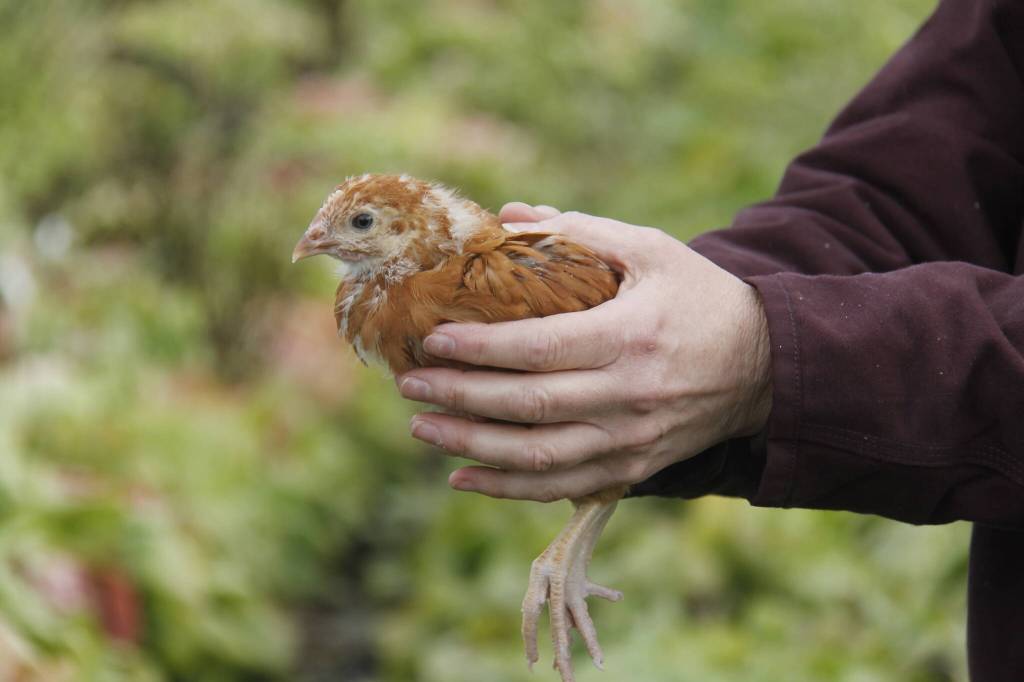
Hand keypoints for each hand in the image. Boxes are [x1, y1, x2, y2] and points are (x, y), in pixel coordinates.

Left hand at [397, 204, 771, 500]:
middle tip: (409, 384)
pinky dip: (506, 488)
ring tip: (422, 428)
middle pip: (527, 407)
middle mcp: (629, 396)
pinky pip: (561, 488)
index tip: (430, 340)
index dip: (479, 348)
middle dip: (458, 397)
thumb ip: (580, 230)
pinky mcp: (633, 469)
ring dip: (470, 446)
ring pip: (536, 457)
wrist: (766, 365)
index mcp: (632, 335)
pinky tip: (462, 476)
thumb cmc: (700, 297)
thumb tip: (507, 216)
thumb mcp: (652, 249)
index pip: (539, 347)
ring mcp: (631, 441)